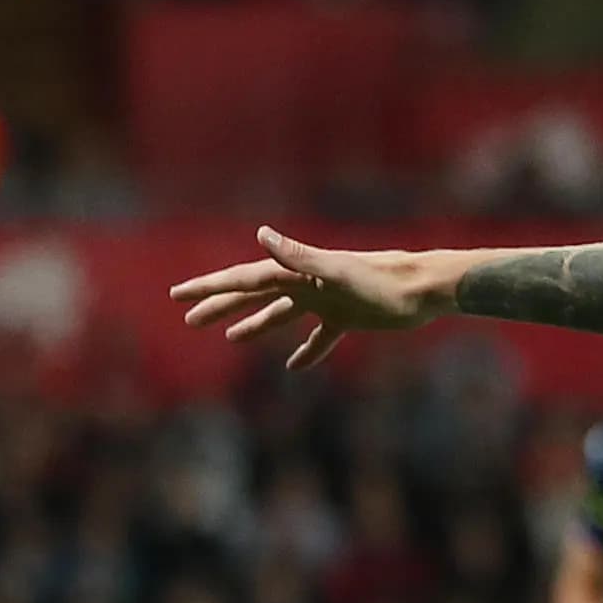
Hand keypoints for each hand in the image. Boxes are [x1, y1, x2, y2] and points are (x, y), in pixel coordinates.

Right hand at [168, 228, 444, 371]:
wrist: (424, 289)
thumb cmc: (382, 282)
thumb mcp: (337, 273)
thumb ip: (299, 257)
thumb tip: (262, 235)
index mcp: (296, 273)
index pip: (242, 279)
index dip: (209, 288)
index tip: (178, 295)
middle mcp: (306, 284)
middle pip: (254, 296)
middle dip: (221, 306)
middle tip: (189, 319)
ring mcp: (326, 301)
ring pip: (282, 315)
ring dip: (255, 325)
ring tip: (230, 338)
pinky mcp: (348, 318)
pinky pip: (321, 338)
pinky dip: (308, 351)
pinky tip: (296, 367)